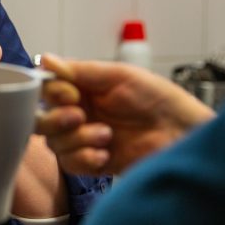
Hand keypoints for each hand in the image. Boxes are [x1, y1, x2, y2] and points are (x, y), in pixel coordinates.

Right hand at [35, 54, 215, 175]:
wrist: (182, 133)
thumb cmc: (158, 99)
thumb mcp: (119, 76)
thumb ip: (81, 70)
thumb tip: (46, 60)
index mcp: (83, 89)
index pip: (47, 90)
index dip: (52, 93)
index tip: (71, 93)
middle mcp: (80, 113)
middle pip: (42, 120)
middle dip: (55, 119)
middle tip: (79, 116)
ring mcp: (85, 139)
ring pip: (55, 143)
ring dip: (77, 139)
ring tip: (106, 135)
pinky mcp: (93, 163)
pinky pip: (69, 164)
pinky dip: (83, 158)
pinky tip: (105, 154)